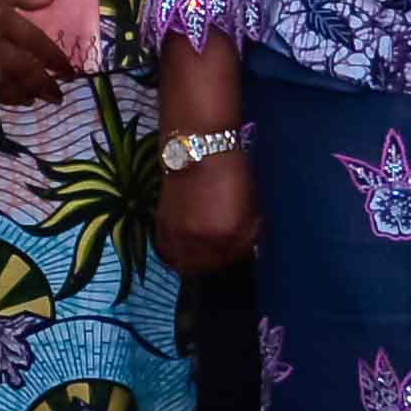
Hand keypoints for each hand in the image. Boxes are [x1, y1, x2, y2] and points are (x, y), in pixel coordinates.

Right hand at [155, 142, 258, 280]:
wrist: (197, 144)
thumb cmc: (230, 167)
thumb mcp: (249, 200)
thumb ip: (247, 227)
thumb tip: (246, 242)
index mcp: (228, 233)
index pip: (237, 256)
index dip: (241, 252)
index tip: (242, 247)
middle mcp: (201, 240)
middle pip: (210, 266)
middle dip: (218, 261)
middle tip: (223, 252)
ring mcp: (179, 235)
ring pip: (187, 263)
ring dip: (197, 261)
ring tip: (203, 253)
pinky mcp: (161, 225)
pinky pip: (168, 251)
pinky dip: (177, 253)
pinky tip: (184, 247)